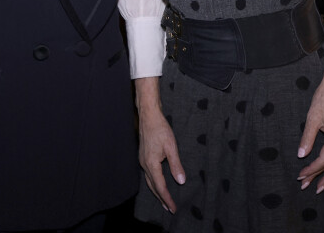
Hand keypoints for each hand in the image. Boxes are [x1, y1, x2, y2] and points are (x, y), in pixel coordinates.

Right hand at [135, 77, 184, 212]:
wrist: (148, 115)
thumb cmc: (160, 129)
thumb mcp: (171, 147)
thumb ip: (176, 165)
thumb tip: (181, 181)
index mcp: (151, 164)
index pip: (160, 186)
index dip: (167, 198)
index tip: (173, 209)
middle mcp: (144, 164)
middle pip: (153, 186)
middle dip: (161, 198)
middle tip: (169, 209)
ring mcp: (142, 160)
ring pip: (149, 180)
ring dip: (157, 191)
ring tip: (163, 199)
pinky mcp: (143, 155)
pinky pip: (148, 174)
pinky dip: (153, 182)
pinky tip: (157, 181)